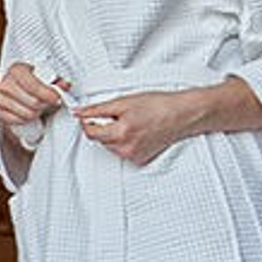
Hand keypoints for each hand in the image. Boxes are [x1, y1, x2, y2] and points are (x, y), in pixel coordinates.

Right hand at [0, 62, 66, 132]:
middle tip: (50, 103)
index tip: (57, 98)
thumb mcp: (46, 78)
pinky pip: (19, 121)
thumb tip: (65, 85)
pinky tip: (30, 113)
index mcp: (16, 70)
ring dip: (37, 113)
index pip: (33, 86)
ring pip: (27, 114)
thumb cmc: (34, 84)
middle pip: (33, 102)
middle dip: (45, 105)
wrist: (19, 92)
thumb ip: (57, 81)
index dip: (48, 94)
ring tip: (40, 107)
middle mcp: (5, 83)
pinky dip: (27, 120)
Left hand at [75, 90, 196, 165]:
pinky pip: (122, 151)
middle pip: (100, 139)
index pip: (90, 132)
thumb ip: (98, 109)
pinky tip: (137, 132)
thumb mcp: (124, 101)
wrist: (182, 114)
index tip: (88, 115)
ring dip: (113, 135)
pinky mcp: (139, 160)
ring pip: (110, 146)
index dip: (87, 121)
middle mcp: (126, 148)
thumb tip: (80, 112)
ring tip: (131, 122)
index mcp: (121, 133)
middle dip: (103, 127)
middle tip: (118, 115)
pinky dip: (124, 142)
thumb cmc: (158, 105)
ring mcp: (133, 156)